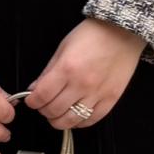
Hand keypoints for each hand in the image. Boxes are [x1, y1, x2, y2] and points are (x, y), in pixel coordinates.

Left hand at [23, 17, 145, 128]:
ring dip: (59, 120)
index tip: (31, 100)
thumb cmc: (93, 35)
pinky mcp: (111, 99)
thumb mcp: (63, 47)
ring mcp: (98, 94)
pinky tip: (74, 116)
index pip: (42, 96)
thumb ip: (48, 71)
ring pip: (71, 120)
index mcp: (67, 68)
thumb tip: (35, 89)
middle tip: (44, 105)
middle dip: (43, 110)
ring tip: (57, 113)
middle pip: (54, 111)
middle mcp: (82, 84)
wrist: (122, 31)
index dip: (32, 101)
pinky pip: (91, 120)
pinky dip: (79, 122)